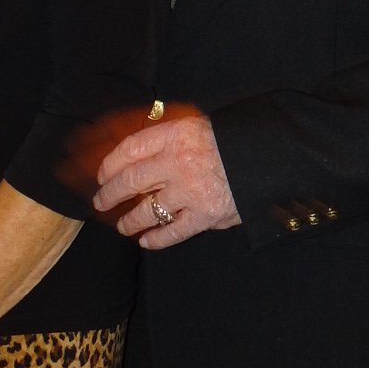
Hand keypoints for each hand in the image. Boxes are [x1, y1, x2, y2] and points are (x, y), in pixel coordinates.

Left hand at [93, 111, 240, 246]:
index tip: (103, 173)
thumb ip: (172, 137)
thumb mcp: (200, 126)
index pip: (131, 148)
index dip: (111, 162)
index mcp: (175, 135)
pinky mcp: (204, 215)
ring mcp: (190, 190)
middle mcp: (177, 162)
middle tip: (101, 202)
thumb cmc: (233, 141)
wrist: (267, 158)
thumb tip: (141, 152)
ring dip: (130, 220)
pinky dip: (156, 239)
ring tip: (123, 226)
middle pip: (131, 179)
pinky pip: (172, 232)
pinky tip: (146, 241)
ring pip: (147, 210)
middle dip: (111, 193)